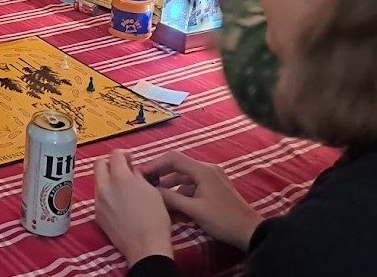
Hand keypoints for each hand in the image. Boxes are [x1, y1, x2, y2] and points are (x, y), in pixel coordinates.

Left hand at [95, 150, 174, 266]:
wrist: (145, 247)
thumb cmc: (155, 219)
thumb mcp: (152, 192)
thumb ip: (138, 177)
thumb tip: (131, 171)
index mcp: (120, 177)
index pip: (115, 155)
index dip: (124, 154)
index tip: (130, 159)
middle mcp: (105, 186)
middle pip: (99, 164)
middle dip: (110, 163)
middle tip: (122, 170)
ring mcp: (98, 201)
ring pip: (98, 181)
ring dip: (108, 179)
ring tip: (122, 188)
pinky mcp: (97, 214)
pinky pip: (99, 197)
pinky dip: (107, 195)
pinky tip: (119, 204)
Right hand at [140, 151, 263, 249]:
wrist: (249, 231)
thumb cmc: (222, 220)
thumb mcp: (194, 210)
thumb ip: (171, 198)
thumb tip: (151, 191)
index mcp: (202, 170)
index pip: (173, 158)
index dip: (155, 163)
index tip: (141, 174)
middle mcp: (207, 169)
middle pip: (178, 165)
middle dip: (161, 174)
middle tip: (145, 183)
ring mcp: (212, 177)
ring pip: (185, 176)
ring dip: (171, 184)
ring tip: (156, 194)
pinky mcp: (215, 187)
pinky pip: (193, 184)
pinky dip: (181, 190)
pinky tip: (173, 201)